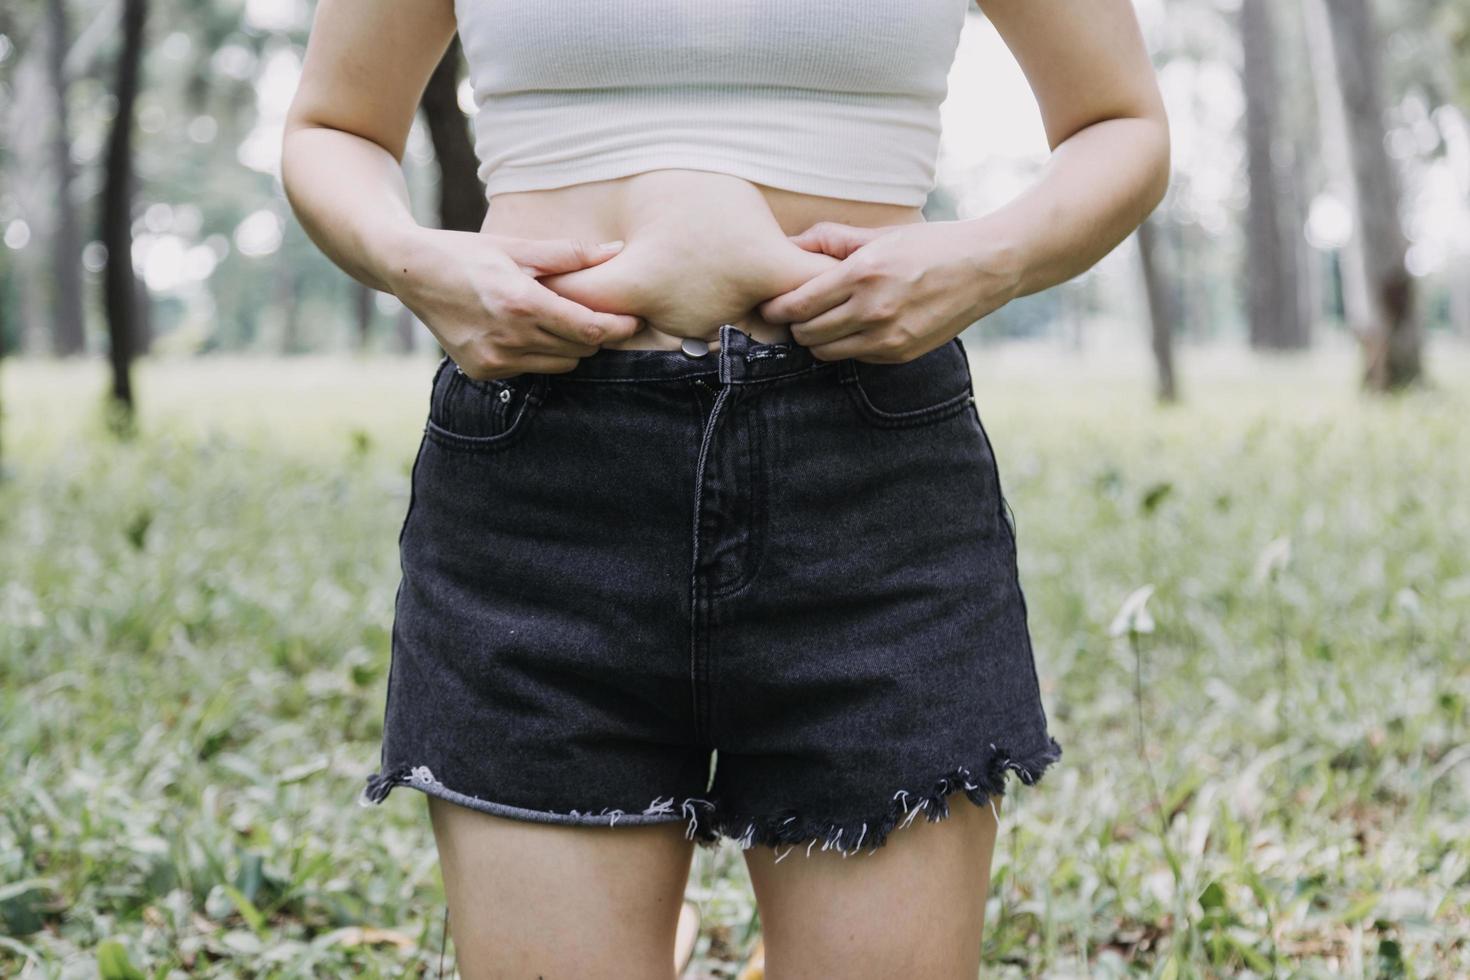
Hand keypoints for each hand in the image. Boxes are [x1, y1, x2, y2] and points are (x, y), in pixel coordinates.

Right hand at [386, 228, 643, 378]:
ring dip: (569, 346)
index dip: (618, 327)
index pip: (589, 330)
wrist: (412, 274)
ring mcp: (494, 360)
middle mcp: (509, 339)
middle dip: (595, 333)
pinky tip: (526, 331)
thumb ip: (570, 254)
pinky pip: (531, 370)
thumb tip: (616, 250)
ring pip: (560, 365)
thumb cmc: (468, 254)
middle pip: (580, 349)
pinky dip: (539, 354)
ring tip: (559, 319)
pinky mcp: (482, 372)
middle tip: (598, 313)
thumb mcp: (518, 247)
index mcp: (522, 304)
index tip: (635, 320)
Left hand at [754, 219, 1020, 362]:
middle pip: (807, 334)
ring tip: (823, 321)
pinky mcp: (900, 353)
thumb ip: (832, 239)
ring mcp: (888, 337)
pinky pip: (855, 357)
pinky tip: (855, 327)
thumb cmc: (930, 245)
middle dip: (795, 325)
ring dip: (818, 339)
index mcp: (863, 274)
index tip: (769, 304)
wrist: (985, 268)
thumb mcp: (880, 233)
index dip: (776, 308)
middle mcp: (873, 310)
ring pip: (826, 352)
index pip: (798, 305)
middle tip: (795, 312)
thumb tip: (789, 243)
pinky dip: (847, 345)